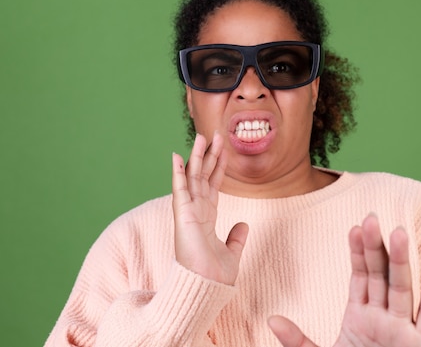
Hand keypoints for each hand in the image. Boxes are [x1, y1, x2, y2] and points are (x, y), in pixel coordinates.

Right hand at [171, 132, 248, 284]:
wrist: (206, 288)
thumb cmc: (214, 275)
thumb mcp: (232, 252)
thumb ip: (237, 237)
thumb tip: (243, 224)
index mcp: (207, 217)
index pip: (213, 184)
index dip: (219, 166)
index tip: (224, 148)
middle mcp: (196, 211)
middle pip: (203, 175)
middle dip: (210, 154)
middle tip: (215, 133)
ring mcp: (188, 212)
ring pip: (192, 177)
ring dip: (196, 156)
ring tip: (201, 136)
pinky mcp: (182, 216)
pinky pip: (180, 190)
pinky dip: (177, 172)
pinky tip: (176, 156)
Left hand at [268, 214, 420, 346]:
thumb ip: (297, 339)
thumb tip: (272, 319)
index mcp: (360, 317)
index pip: (360, 277)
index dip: (358, 252)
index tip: (355, 227)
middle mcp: (384, 318)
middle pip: (381, 276)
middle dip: (376, 247)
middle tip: (372, 218)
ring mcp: (403, 330)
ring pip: (402, 289)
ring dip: (401, 261)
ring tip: (399, 232)